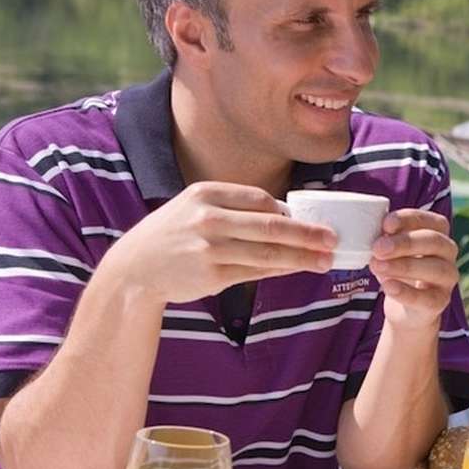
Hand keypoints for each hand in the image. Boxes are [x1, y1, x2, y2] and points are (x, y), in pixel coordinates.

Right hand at [104, 182, 334, 305]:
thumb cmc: (174, 235)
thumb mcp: (195, 208)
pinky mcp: (211, 275)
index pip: (261, 200)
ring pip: (267, 252)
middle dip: (307, 233)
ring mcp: (209, 248)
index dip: (291, 212)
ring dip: (302, 257)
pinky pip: (255, 272)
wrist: (135, 268)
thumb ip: (235, 209)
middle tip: (333, 239)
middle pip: (271, 225)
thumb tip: (286, 216)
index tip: (315, 219)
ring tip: (326, 260)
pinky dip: (280, 270)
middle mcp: (208, 218)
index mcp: (206, 194)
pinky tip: (297, 269)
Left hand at [369, 209, 459, 331]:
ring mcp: (447, 278)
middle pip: (434, 241)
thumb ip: (385, 238)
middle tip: (378, 248)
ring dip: (404, 266)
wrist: (404, 308)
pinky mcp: (440, 301)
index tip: (386, 224)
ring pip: (435, 269)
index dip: (409, 219)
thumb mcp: (390, 249)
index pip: (430, 220)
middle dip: (405, 243)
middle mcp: (448, 252)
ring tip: (377, 266)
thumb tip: (371, 231)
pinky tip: (388, 286)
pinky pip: (427, 298)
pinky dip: (406, 292)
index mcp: (438, 232)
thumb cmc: (396, 268)